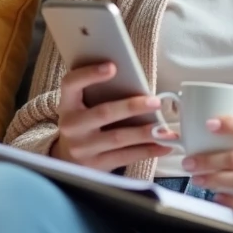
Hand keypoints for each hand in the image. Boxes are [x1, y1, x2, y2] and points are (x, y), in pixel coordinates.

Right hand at [50, 62, 175, 171]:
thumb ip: (99, 95)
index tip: (113, 67)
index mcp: (67, 105)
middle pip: (104, 113)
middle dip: (132, 106)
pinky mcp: (95, 166)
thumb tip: (136, 85)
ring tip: (165, 129)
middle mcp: (72, 126)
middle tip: (155, 102)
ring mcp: (82, 148)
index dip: (90, 74)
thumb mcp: (82, 108)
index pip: (71, 84)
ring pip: (118, 138)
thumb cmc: (84, 125)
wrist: (68, 160)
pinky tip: (163, 146)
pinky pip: (125, 157)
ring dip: (145, 132)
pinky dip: (147, 151)